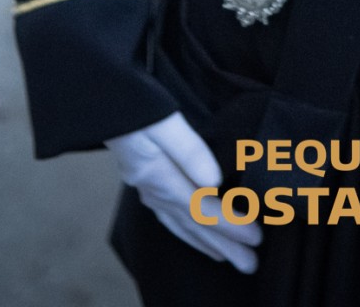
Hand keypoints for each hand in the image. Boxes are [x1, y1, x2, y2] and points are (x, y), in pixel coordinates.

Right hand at [106, 111, 260, 272]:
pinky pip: (169, 215)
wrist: (103, 94)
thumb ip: (189, 149)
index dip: (229, 224)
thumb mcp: (162, 119)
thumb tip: (214, 182)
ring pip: (180, 223)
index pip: (200, 208)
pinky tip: (194, 232)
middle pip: (192, 223)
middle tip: (250, 264)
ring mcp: (146, 185)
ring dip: (206, 241)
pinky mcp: (145, 178)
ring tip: (228, 257)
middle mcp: (151, 187)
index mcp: (156, 175)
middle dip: (223, 243)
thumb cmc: (134, 101)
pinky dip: (185, 228)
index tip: (256, 235)